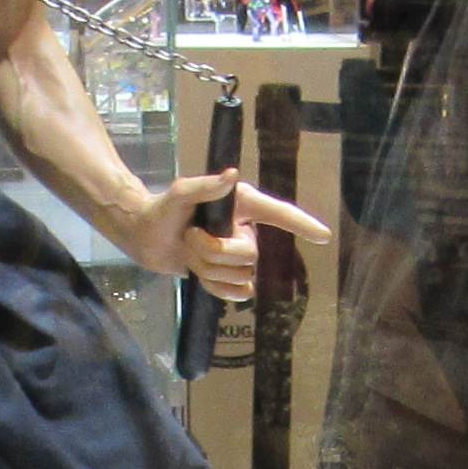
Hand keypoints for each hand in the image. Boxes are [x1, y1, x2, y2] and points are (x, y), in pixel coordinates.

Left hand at [130, 170, 325, 302]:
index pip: (278, 214)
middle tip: (191, 236)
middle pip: (249, 255)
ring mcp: (236, 256)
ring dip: (207, 268)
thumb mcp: (180, 192)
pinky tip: (199, 275)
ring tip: (190, 251)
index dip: (302, 225)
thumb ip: (205, 185)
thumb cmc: (163, 208)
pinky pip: (235, 293)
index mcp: (241, 205)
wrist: (144, 236)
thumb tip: (232, 175)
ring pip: (239, 276)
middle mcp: (245, 230)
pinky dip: (214, 287)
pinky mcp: (226, 277)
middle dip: (214, 251)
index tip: (323, 236)